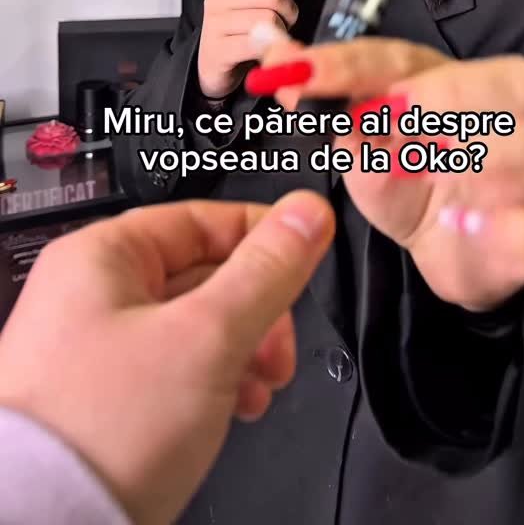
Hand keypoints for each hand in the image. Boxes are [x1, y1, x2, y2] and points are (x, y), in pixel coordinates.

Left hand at [0, 192, 333, 524]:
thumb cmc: (100, 431)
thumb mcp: (208, 336)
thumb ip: (266, 271)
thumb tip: (307, 216)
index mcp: (102, 256)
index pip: (203, 217)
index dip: (264, 235)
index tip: (309, 249)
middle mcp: (90, 295)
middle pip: (203, 274)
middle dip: (257, 311)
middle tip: (280, 345)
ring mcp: (94, 351)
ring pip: (194, 326)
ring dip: (241, 351)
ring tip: (262, 385)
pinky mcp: (103, 402)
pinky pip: (174, 370)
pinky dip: (213, 383)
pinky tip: (233, 409)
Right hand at [198, 0, 313, 98]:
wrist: (215, 68)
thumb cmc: (240, 33)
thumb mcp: (252, 5)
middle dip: (289, 10)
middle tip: (286, 22)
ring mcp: (215, 25)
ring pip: (269, 19)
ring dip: (281, 32)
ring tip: (273, 37)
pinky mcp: (218, 51)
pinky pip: (258, 45)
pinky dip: (271, 49)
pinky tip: (266, 51)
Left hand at [247, 37, 523, 312]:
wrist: (440, 244)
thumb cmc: (402, 176)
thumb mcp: (352, 140)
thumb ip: (320, 95)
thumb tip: (275, 56)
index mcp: (443, 78)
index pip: (400, 56)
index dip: (348, 64)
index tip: (298, 76)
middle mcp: (504, 115)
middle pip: (515, 80)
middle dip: (452, 100)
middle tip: (397, 124)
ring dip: (494, 163)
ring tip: (442, 188)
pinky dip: (523, 233)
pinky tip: (475, 230)